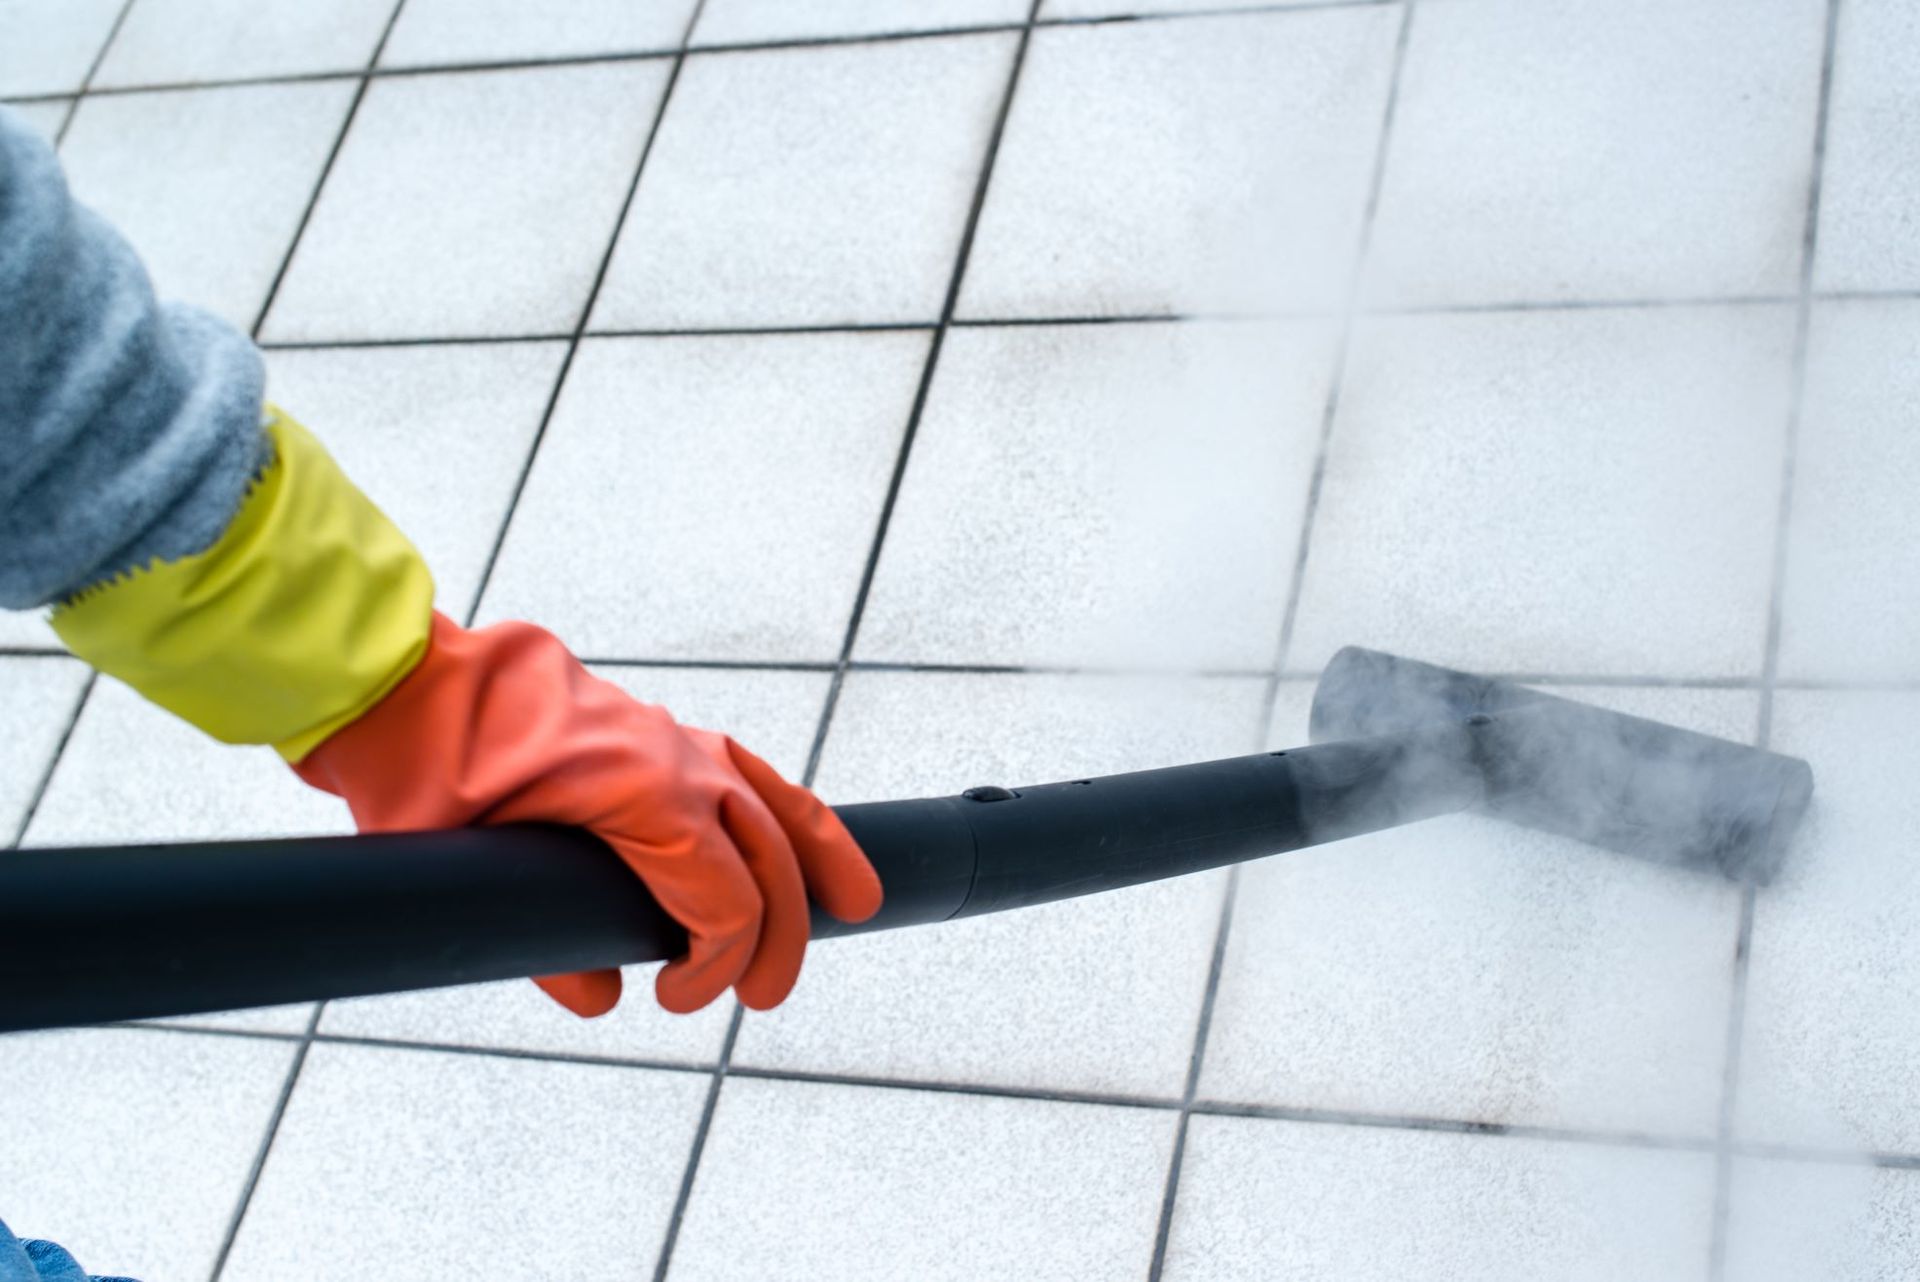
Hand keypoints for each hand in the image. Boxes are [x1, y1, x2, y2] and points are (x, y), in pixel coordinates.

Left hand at [292, 613, 881, 1015]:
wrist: (404, 682)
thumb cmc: (425, 767)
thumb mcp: (468, 875)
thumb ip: (542, 947)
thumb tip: (601, 994)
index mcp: (646, 793)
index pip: (724, 901)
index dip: (714, 966)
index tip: (673, 999)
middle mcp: (676, 761)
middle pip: (767, 858)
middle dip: (780, 934)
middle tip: (767, 995)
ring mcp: (671, 738)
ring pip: (774, 801)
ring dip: (818, 856)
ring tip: (858, 902)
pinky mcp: (654, 731)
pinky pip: (740, 771)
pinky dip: (778, 808)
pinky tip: (790, 835)